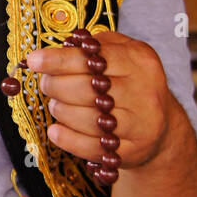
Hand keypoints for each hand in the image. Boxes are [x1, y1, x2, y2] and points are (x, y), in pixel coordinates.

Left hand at [25, 31, 172, 171]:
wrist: (163, 129)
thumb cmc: (134, 85)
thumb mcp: (127, 53)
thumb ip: (98, 45)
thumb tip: (59, 48)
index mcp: (139, 61)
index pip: (92, 58)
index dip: (59, 60)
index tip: (34, 61)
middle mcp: (143, 92)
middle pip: (85, 89)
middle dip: (55, 85)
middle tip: (46, 84)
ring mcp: (139, 124)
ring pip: (86, 118)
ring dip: (61, 111)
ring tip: (57, 105)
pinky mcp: (131, 151)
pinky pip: (90, 146)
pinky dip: (67, 138)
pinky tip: (56, 130)